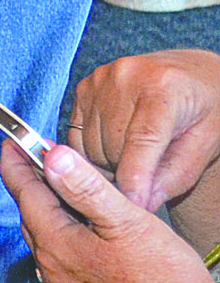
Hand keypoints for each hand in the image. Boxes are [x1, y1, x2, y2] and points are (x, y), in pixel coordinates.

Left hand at [0, 142, 219, 282]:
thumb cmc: (163, 278)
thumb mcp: (126, 219)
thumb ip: (85, 187)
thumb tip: (53, 158)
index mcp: (57, 243)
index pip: (24, 193)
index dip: (16, 163)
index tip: (12, 142)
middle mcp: (50, 267)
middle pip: (30, 213)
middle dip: (31, 183)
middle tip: (37, 158)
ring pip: (43, 236)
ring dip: (47, 209)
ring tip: (60, 187)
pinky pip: (57, 257)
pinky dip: (60, 234)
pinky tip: (79, 228)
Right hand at [70, 50, 219, 242]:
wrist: (191, 75)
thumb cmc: (205, 111)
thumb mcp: (206, 144)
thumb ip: (176, 174)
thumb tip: (140, 205)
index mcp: (164, 86)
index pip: (142, 140)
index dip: (135, 177)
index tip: (133, 206)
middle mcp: (125, 77)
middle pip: (112, 147)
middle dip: (127, 171)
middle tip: (150, 174)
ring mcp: (100, 80)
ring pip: (91, 146)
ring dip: (109, 163)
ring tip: (136, 155)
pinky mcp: (83, 87)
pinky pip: (77, 137)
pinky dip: (94, 150)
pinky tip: (118, 144)